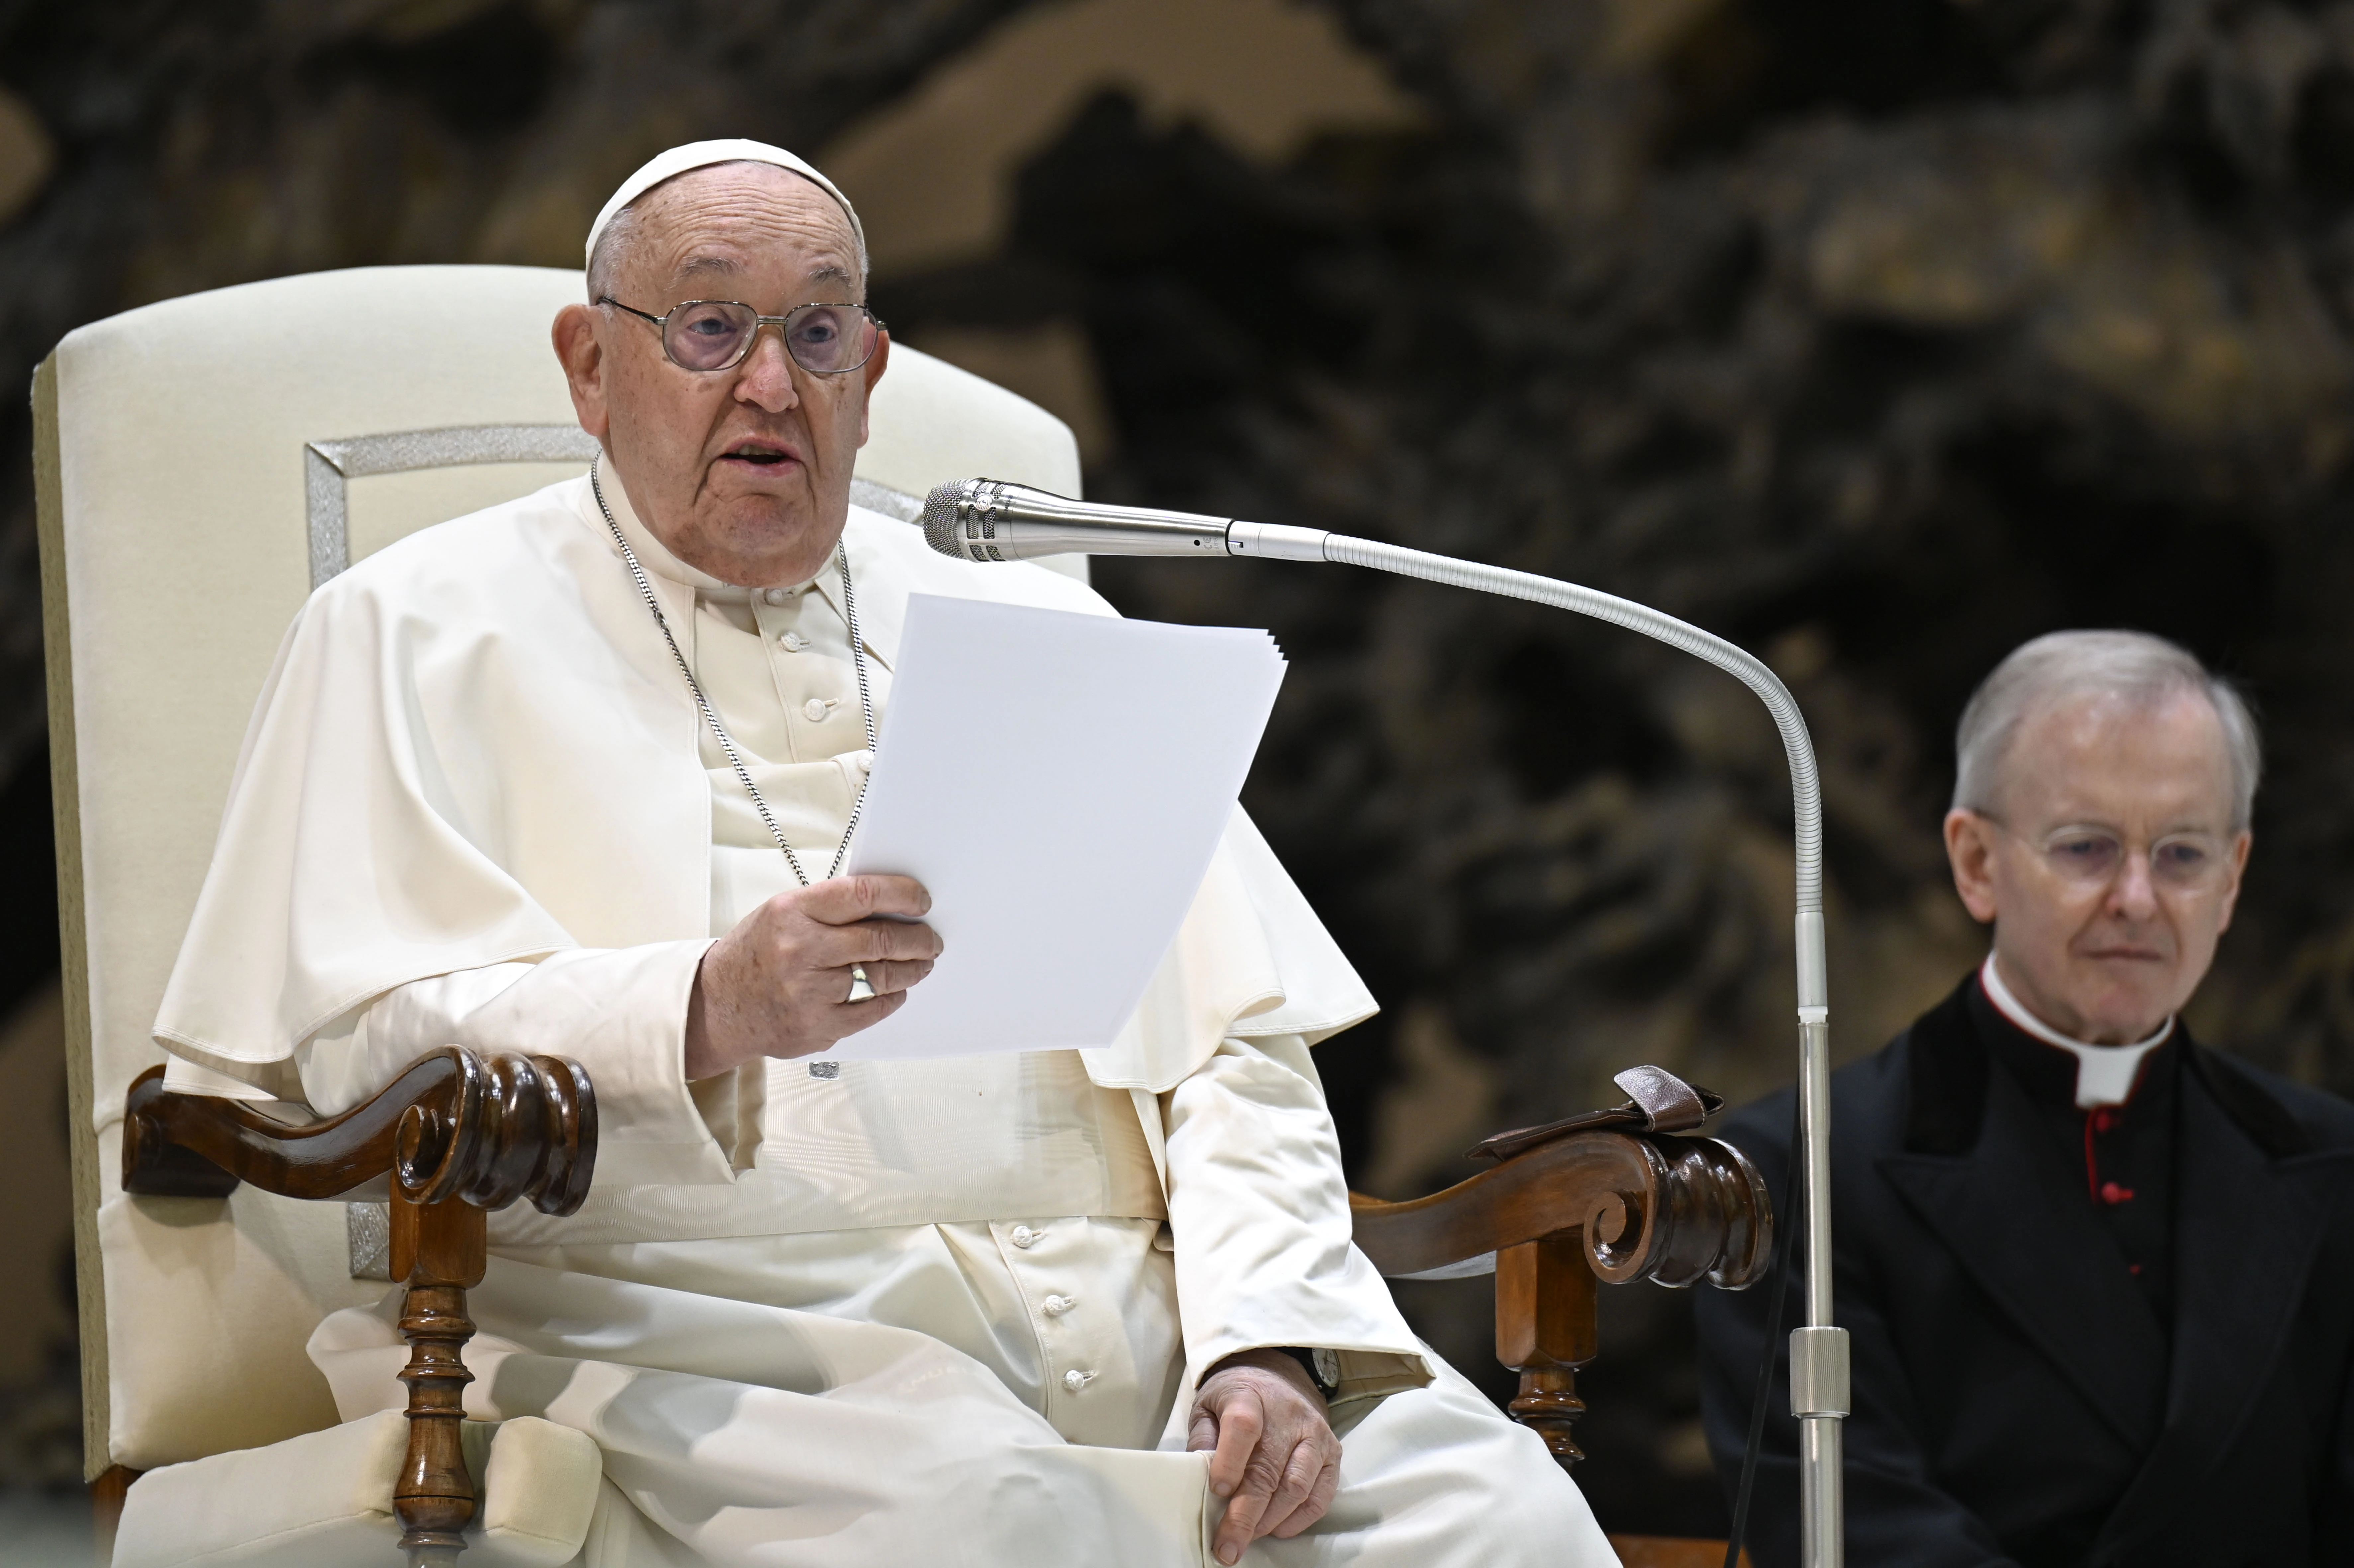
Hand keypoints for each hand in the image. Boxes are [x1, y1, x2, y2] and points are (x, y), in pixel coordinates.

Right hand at [684, 874, 940, 1077]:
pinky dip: (892, 998)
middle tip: (932, 938)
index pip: (862, 894)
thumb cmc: (754, 954)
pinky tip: (898, 989)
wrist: (716, 1006)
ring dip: (912, 969)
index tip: (922, 900)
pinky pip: (872, 1009)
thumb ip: (829, 907)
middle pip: (880, 939)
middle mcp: (801, 950)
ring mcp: (810, 992)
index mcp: (793, 912)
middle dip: (918, 938)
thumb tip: (887, 902)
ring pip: (882, 976)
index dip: (902, 895)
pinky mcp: (819, 1026)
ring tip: (923, 962)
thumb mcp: (781, 913)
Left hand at [1187, 1350, 1341, 1564]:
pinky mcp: (1332, 1453)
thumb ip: (1203, 1438)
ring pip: (1297, 1486)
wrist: (1277, 1375)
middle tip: (1228, 1545)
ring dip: (1270, 1520)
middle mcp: (1288, 1415)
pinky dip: (1299, 1519)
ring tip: (1248, 1537)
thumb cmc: (1237, 1398)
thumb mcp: (1208, 1406)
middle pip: (1268, 1469)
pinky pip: (1321, 1495)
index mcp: (1250, 1397)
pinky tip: (1277, 1529)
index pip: (1243, 1427)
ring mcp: (1314, 1435)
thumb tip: (1199, 1477)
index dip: (1230, 1461)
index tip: (1218, 1490)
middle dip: (1246, 1515)